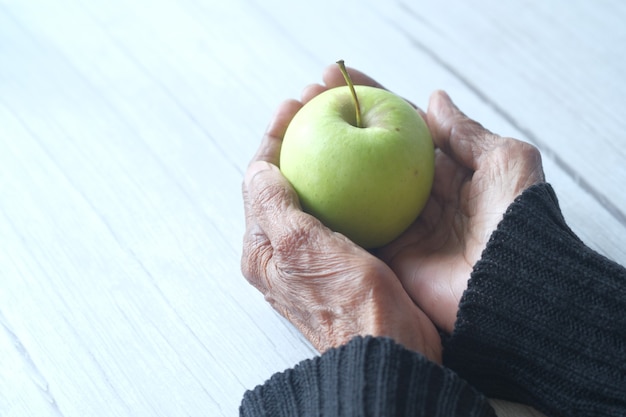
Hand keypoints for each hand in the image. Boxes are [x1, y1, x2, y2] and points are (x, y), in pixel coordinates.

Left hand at [241, 98, 441, 361]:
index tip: (293, 104)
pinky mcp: (342, 260)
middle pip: (284, 182)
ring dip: (323, 157)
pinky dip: (349, 182)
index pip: (260, 180)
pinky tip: (367, 165)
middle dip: (298, 141)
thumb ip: (273, 205)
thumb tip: (257, 167)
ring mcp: (312, 256)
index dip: (274, 138)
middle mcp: (282, 251)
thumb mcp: (301, 248)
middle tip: (316, 103)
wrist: (385, 349)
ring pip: (313, 193)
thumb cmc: (346, 301)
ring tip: (339, 123)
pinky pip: (340, 209)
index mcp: (262, 249)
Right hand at [313, 65, 544, 332]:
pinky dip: (329, 205)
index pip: (402, 131)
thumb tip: (434, 98)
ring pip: (357, 189)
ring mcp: (404, 228)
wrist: (512, 285)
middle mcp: (422, 199)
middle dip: (342, 128)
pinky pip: (354, 227)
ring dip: (327, 162)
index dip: (373, 104)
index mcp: (450, 175)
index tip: (340, 79)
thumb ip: (466, 131)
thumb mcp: (504, 160)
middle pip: (374, 156)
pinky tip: (300, 179)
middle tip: (307, 100)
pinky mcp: (390, 256)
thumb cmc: (515, 219)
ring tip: (295, 130)